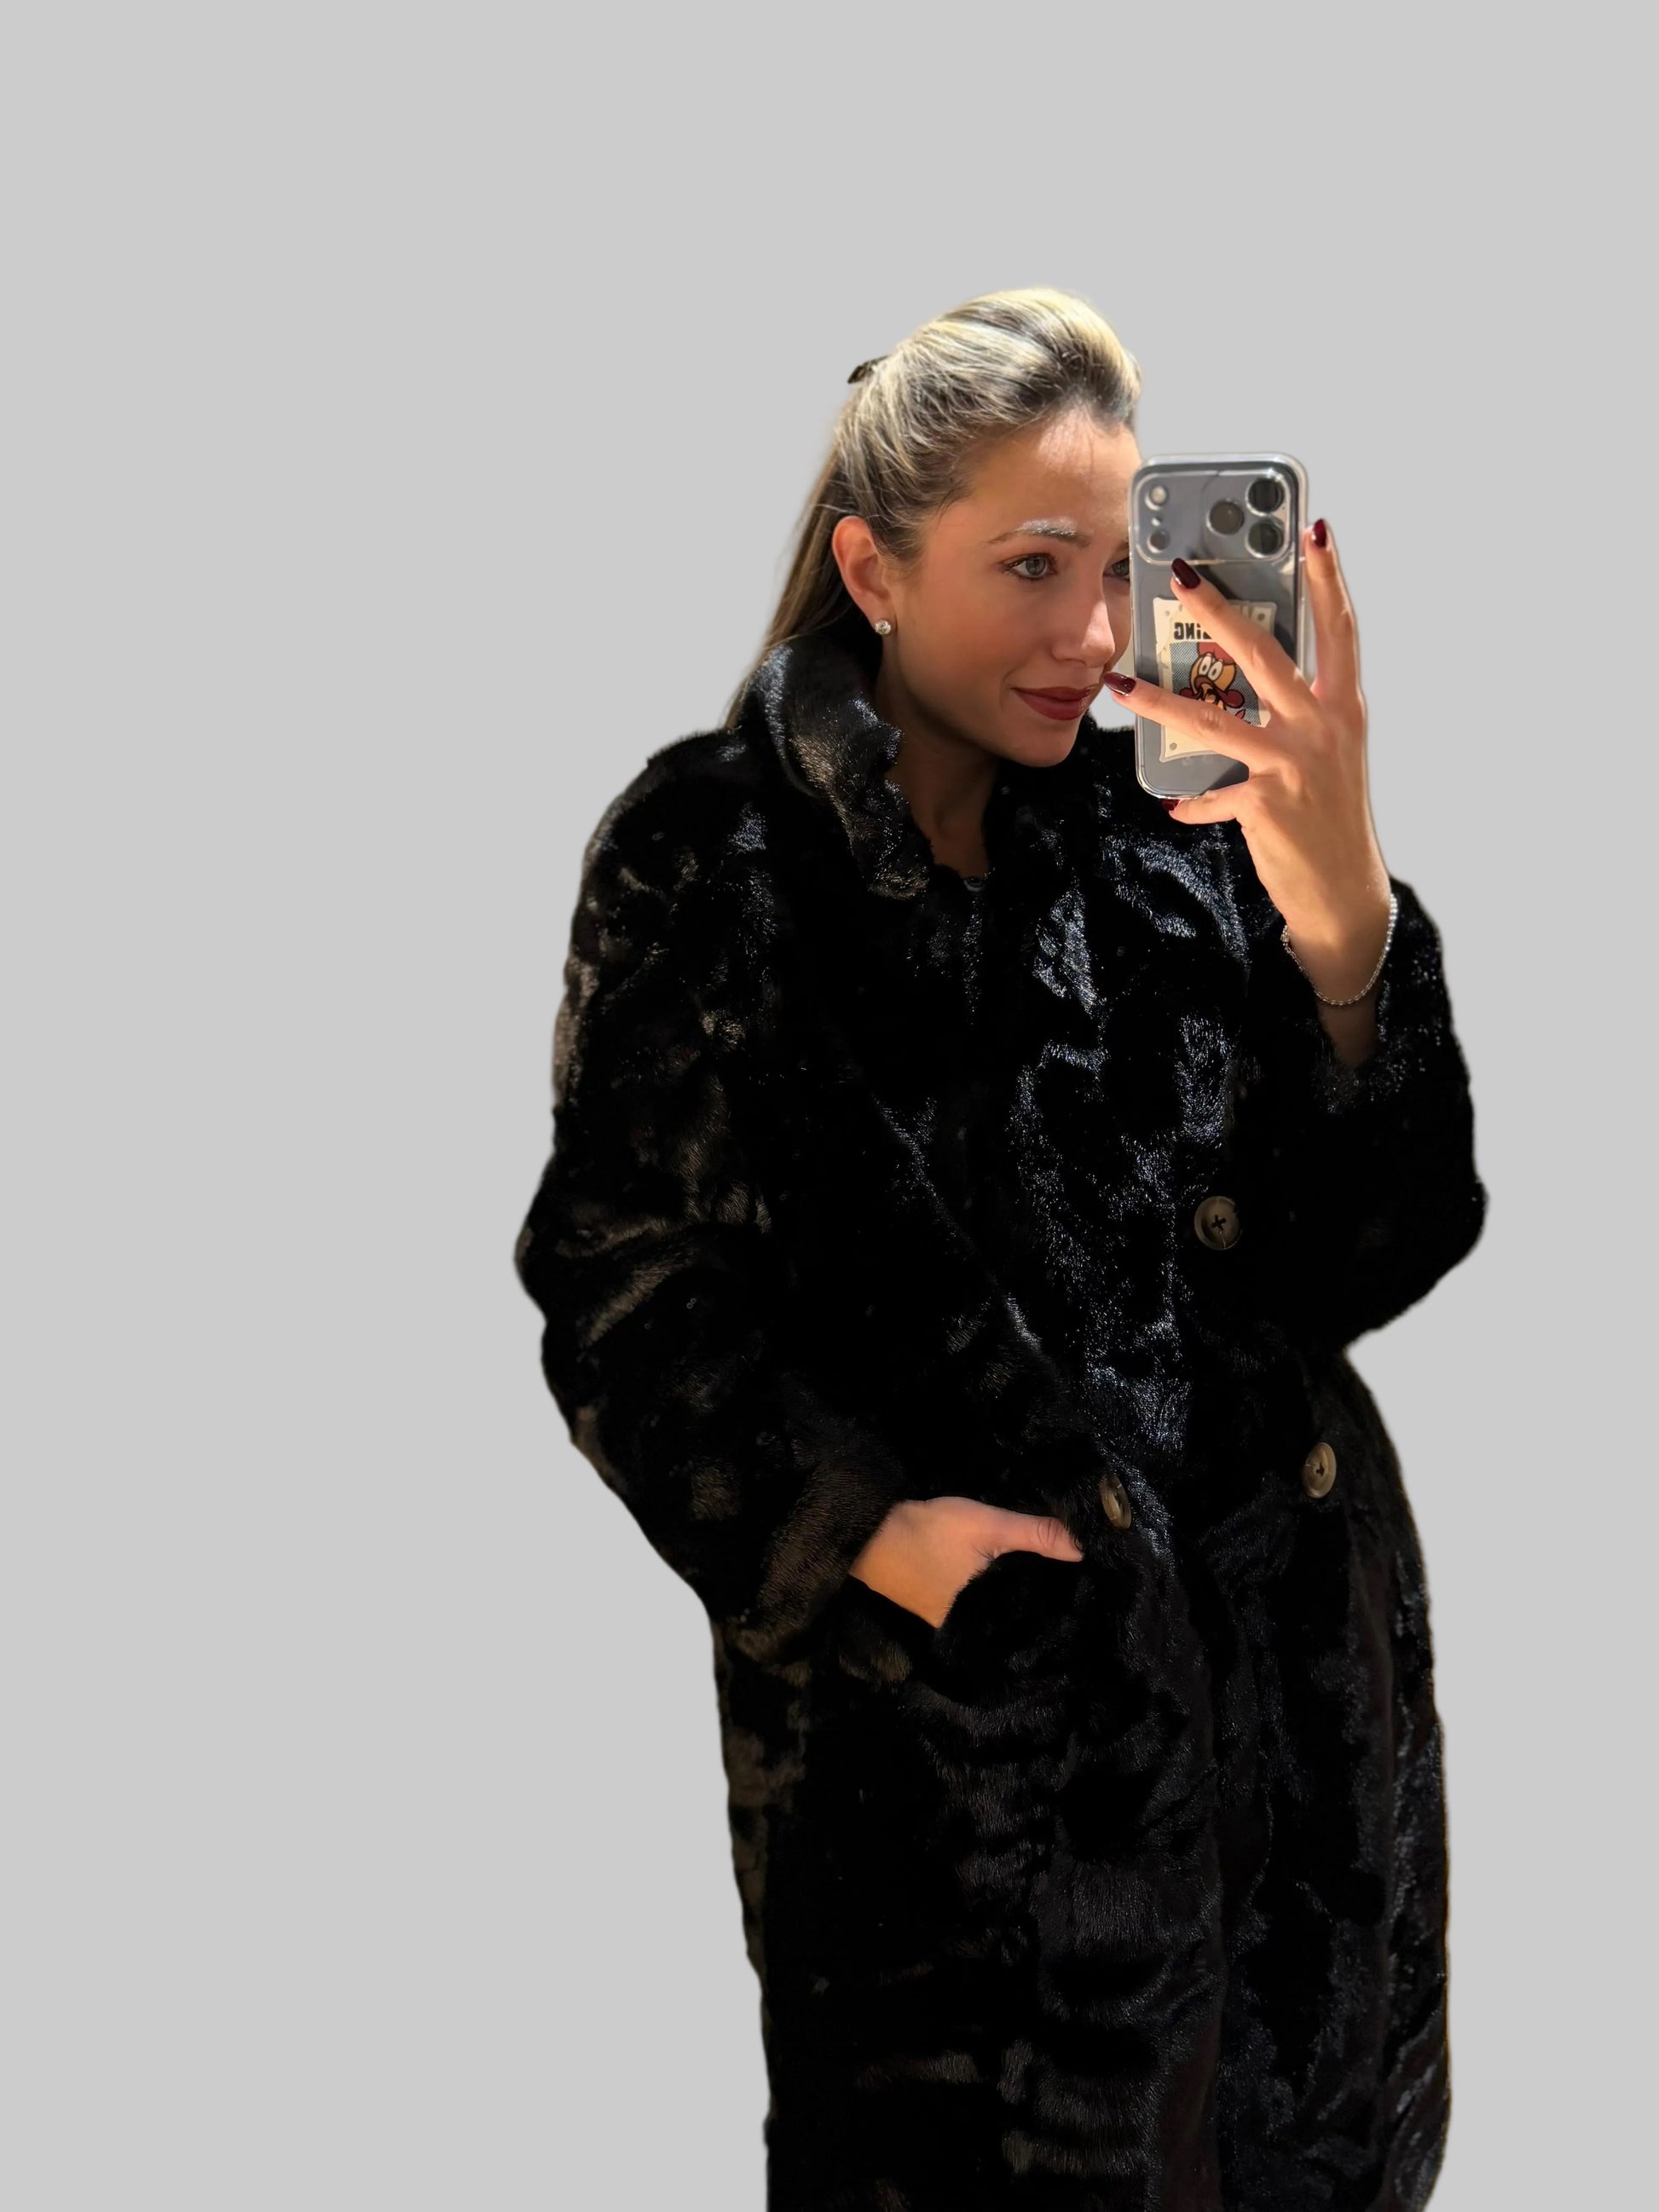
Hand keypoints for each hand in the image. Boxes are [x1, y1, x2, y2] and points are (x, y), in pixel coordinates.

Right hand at [848, 1496, 1084, 1630]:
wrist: (867, 1534)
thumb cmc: (928, 1533)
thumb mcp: (986, 1527)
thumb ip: (1035, 1534)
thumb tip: (1087, 1545)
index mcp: (986, 1622)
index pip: (1037, 1622)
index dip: (1063, 1609)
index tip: (1094, 1595)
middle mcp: (971, 1633)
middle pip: (1019, 1620)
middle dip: (1044, 1604)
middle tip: (1081, 1583)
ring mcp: (953, 1625)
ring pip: (1000, 1614)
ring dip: (1020, 1599)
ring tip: (1058, 1579)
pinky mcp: (941, 1610)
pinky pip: (981, 1607)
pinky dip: (996, 1594)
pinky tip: (1012, 1578)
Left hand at [1113, 522, 1391, 1048]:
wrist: (1343, 893)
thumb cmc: (1328, 814)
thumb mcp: (1326, 753)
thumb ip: (1295, 711)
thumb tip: (1241, 675)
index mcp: (1343, 707)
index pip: (1340, 630)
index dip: (1329, 579)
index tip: (1314, 530)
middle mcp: (1324, 727)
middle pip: (1266, 654)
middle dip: (1221, 610)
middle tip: (1182, 575)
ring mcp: (1296, 764)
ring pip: (1217, 719)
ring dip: (1162, 702)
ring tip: (1120, 685)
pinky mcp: (1268, 804)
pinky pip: (1212, 793)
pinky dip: (1190, 800)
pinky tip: (1171, 803)